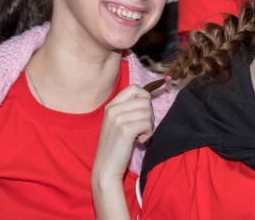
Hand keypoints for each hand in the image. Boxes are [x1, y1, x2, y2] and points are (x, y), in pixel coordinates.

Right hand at [92, 85, 149, 219]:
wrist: (106, 167)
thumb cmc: (116, 145)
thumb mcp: (118, 121)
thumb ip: (129, 108)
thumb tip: (146, 95)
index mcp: (111, 105)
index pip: (134, 88)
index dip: (144, 98)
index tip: (142, 112)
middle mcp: (113, 109)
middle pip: (145, 100)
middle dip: (149, 114)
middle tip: (141, 127)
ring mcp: (118, 119)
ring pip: (148, 112)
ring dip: (149, 125)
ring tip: (140, 135)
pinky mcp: (125, 130)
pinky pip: (148, 124)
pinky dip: (148, 133)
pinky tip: (140, 141)